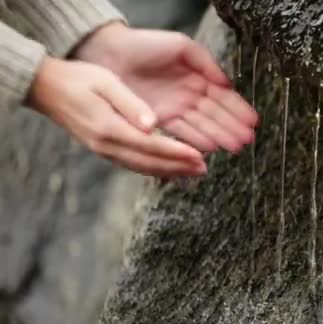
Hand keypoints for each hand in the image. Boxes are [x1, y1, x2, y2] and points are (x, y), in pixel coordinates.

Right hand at [28, 56, 206, 176]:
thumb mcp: (106, 83)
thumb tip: (153, 125)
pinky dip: (155, 169)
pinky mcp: (104, 150)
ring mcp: (104, 151)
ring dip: (170, 172)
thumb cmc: (79, 79)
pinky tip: (170, 169)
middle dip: (179, 168)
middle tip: (204, 169)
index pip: (151, 146)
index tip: (198, 156)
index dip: (177, 153)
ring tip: (193, 172)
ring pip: (142, 168)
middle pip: (149, 163)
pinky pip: (134, 165)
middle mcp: (107, 146)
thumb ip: (130, 104)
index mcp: (109, 129)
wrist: (47, 88)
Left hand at [75, 22, 257, 153]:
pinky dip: (196, 139)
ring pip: (202, 126)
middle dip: (233, 128)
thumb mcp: (182, 46)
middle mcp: (190, 96)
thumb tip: (226, 82)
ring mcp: (176, 109)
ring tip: (235, 147)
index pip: (224, 97)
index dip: (239, 110)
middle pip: (216, 115)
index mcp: (198, 78)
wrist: (110, 52)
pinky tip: (210, 147)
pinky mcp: (160, 119)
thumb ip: (206, 63)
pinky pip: (181, 131)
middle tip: (248, 141)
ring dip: (220, 137)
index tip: (253, 122)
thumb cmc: (146, 44)